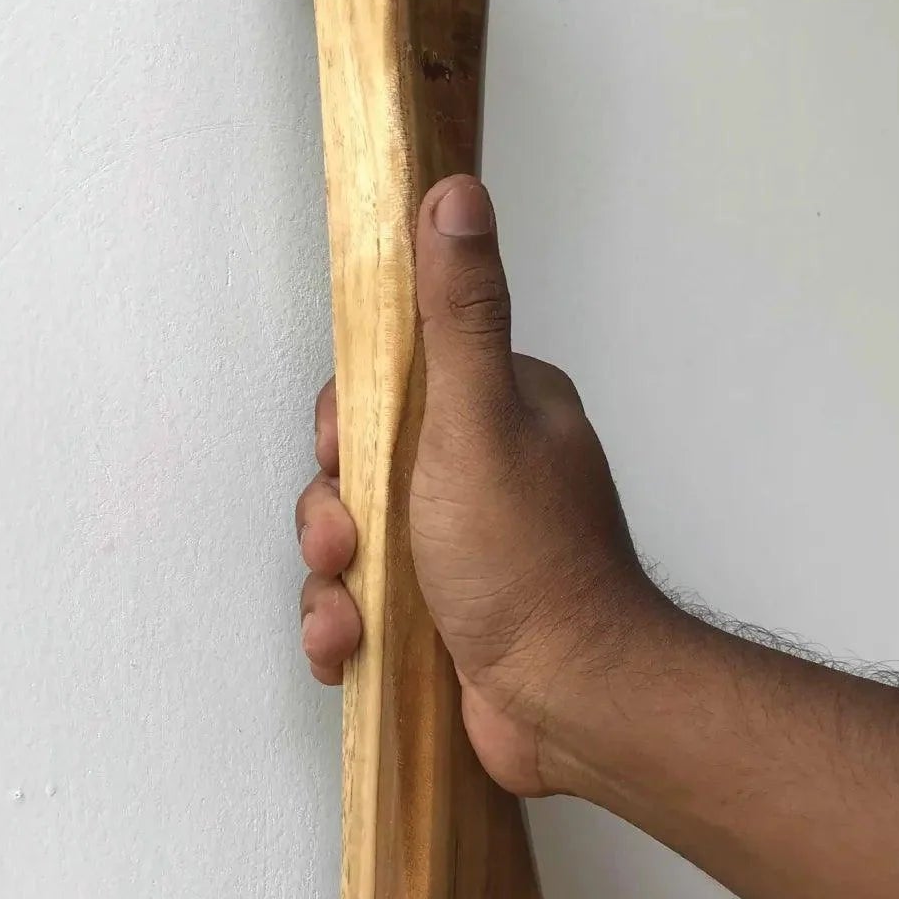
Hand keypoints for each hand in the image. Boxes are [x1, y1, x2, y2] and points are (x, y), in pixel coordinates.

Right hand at [294, 174, 660, 797]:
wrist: (567, 703)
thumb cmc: (529, 566)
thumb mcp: (475, 418)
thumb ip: (458, 312)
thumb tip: (454, 195)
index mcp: (499, 408)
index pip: (386, 383)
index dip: (345, 423)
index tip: (348, 457)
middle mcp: (481, 469)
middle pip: (354, 465)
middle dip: (332, 515)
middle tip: (351, 544)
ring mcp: (461, 545)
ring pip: (349, 541)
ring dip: (332, 582)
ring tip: (355, 613)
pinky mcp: (443, 613)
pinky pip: (361, 603)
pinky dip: (346, 627)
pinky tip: (354, 648)